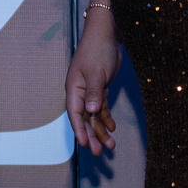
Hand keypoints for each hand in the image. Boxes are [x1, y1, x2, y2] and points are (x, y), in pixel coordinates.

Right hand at [66, 9, 121, 157]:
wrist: (104, 35)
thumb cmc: (97, 50)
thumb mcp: (97, 72)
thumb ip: (94, 92)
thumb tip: (91, 112)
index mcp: (74, 89)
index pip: (75, 114)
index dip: (80, 130)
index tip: (85, 145)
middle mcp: (80, 93)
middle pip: (85, 119)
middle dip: (92, 136)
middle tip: (99, 153)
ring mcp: (90, 91)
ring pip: (94, 116)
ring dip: (101, 130)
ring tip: (110, 146)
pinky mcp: (100, 88)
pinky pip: (102, 108)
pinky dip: (107, 117)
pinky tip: (112, 127)